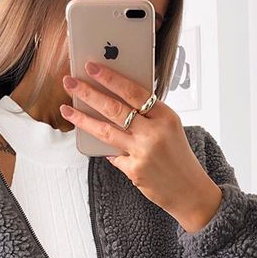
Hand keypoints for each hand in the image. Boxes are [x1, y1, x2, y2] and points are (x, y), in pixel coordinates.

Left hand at [60, 60, 221, 228]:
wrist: (189, 191)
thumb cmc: (178, 157)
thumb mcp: (169, 129)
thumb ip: (147, 117)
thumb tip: (115, 104)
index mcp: (165, 116)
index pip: (133, 91)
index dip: (110, 78)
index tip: (92, 67)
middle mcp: (154, 132)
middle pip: (114, 108)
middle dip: (88, 93)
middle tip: (70, 82)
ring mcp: (143, 152)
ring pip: (105, 131)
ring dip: (82, 119)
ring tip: (66, 110)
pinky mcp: (134, 170)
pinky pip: (114, 156)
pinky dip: (109, 151)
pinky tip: (104, 148)